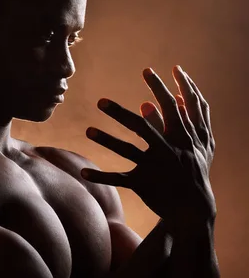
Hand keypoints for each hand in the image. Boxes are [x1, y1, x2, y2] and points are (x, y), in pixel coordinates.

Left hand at [81, 66, 216, 226]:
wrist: (194, 207)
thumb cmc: (190, 170)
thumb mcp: (186, 146)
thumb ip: (167, 123)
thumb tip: (147, 102)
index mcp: (179, 138)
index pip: (168, 107)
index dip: (158, 87)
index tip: (146, 70)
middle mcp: (166, 151)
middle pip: (140, 127)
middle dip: (120, 113)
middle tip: (101, 101)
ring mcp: (154, 168)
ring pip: (127, 152)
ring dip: (107, 140)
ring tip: (88, 130)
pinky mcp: (143, 185)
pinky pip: (119, 179)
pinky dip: (101, 176)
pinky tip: (83, 172)